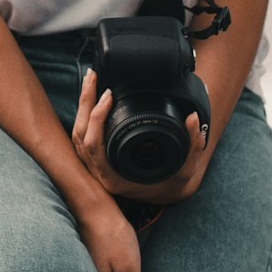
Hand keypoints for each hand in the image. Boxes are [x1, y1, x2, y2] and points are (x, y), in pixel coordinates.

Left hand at [72, 67, 209, 205]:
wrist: (167, 194)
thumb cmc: (173, 184)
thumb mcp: (187, 168)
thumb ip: (194, 145)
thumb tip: (193, 118)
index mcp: (115, 178)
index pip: (93, 145)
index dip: (97, 118)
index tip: (109, 94)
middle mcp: (101, 175)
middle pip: (80, 135)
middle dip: (84, 103)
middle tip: (93, 77)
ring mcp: (96, 168)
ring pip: (77, 135)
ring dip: (81, 106)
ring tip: (89, 80)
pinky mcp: (98, 159)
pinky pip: (82, 137)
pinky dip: (84, 115)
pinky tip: (90, 97)